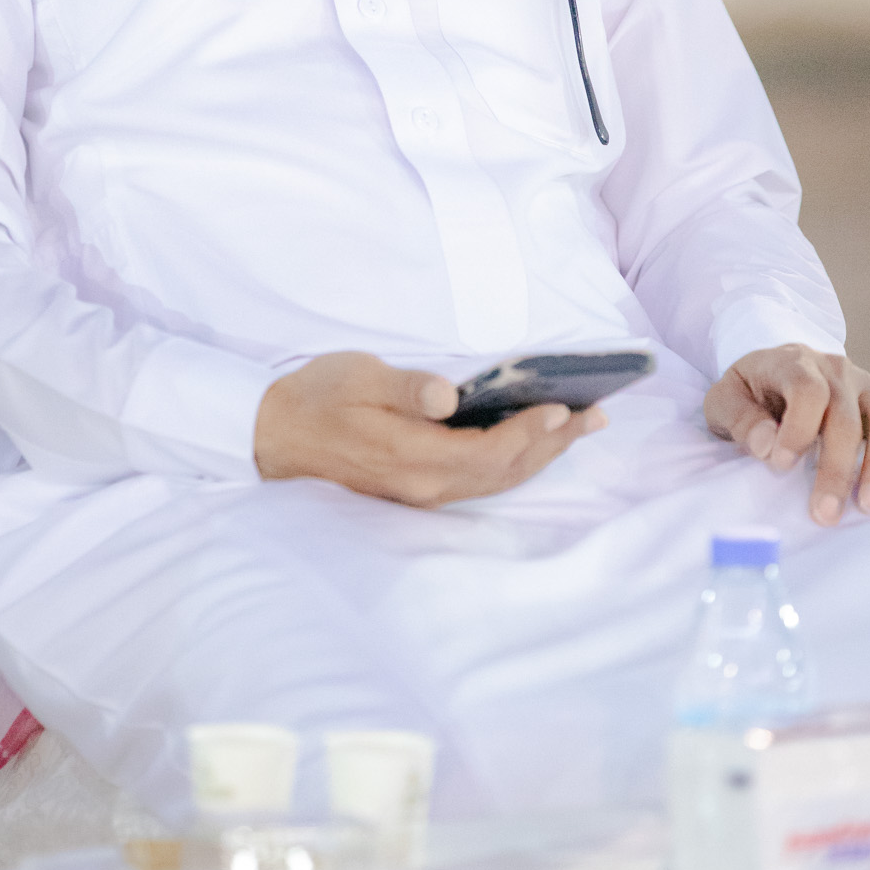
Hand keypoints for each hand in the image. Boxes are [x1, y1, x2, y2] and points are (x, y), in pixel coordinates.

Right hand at [255, 351, 605, 507]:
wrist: (272, 435)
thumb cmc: (315, 396)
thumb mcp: (355, 376)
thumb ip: (405, 388)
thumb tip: (449, 396)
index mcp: (411, 457)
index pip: (488, 451)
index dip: (530, 432)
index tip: (564, 408)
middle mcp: (423, 486)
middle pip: (505, 471)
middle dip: (554, 444)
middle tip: (597, 416)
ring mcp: (421, 494)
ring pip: (497, 481)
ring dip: (541, 456)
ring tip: (579, 428)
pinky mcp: (417, 492)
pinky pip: (480, 482)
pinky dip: (515, 463)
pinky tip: (531, 444)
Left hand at [704, 345, 869, 525]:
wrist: (774, 374)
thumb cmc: (749, 394)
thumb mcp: (725, 401)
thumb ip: (741, 420)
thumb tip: (768, 444)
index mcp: (793, 362)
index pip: (806, 390)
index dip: (797, 429)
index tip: (781, 465)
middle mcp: (836, 370)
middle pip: (846, 416)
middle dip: (836, 468)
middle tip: (826, 513)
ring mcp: (867, 386)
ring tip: (869, 505)